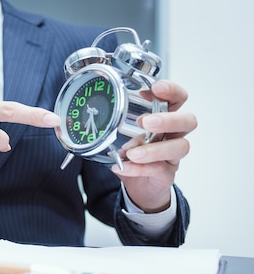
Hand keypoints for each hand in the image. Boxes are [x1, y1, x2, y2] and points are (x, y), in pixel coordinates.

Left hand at [112, 80, 196, 212]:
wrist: (139, 185)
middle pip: (188, 121)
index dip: (172, 91)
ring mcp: (173, 155)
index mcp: (164, 117)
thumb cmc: (133, 153)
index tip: (156, 88)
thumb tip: (86, 114)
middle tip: (146, 122)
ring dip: (154, 149)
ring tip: (131, 153)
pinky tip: (123, 167)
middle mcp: (173, 134)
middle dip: (168, 119)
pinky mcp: (167, 173)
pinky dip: (139, 168)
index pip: (178, 98)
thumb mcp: (123, 134)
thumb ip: (112, 122)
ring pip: (179, 147)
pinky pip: (159, 169)